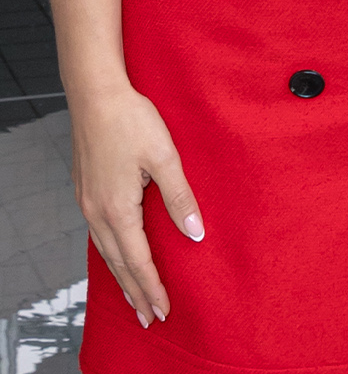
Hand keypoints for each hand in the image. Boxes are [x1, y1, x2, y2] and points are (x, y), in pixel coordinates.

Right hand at [70, 82, 203, 326]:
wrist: (96, 95)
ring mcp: (88, 203)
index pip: (137, 261)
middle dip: (135, 292)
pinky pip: (98, 235)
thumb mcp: (164, 156)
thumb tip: (194, 234)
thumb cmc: (132, 120)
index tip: (164, 310)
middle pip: (118, 264)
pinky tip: (118, 255)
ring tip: (134, 297)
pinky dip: (111, 254)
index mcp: (117, 209)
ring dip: (122, 277)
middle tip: (150, 318)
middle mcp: (97, 212)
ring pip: (106, 251)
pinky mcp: (86, 191)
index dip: (152, 287)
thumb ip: (179, 197)